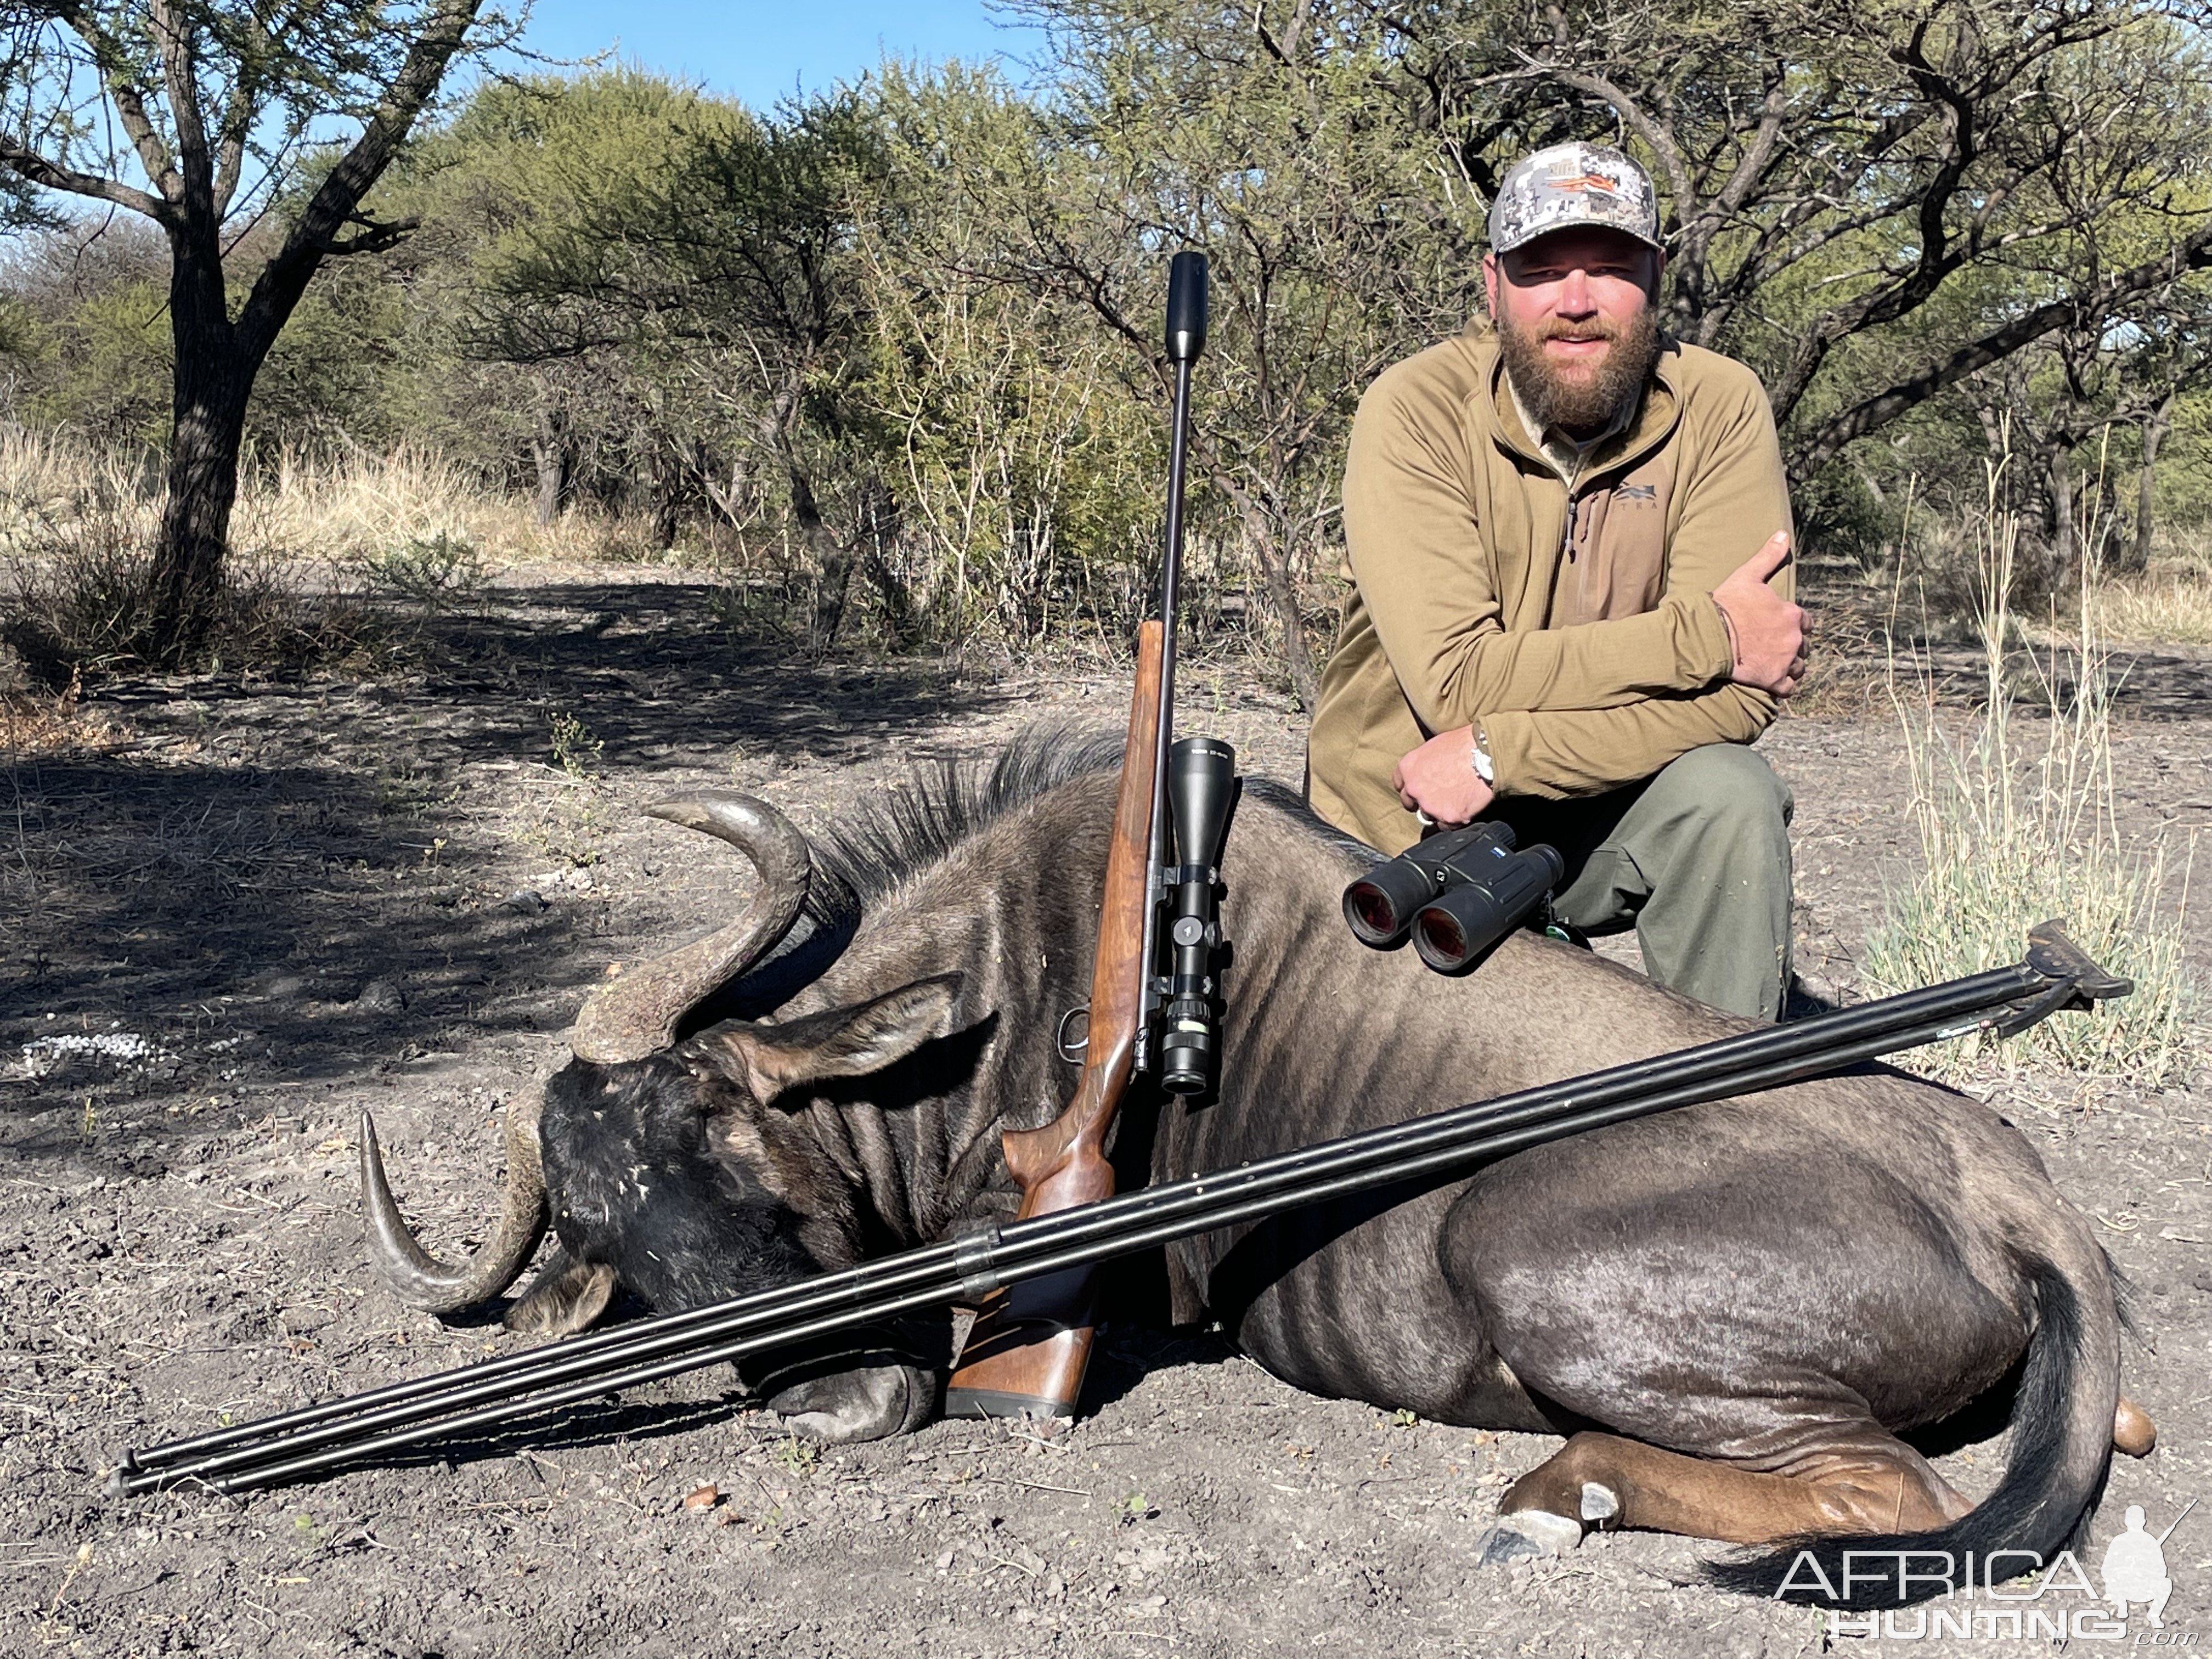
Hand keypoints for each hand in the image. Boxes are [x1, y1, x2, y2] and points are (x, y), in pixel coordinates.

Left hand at [1392, 726, 1494, 827]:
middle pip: (1410, 803)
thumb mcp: (1435, 745)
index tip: (1419, 789)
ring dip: (1439, 811)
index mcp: (1408, 768)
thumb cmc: (1465, 744)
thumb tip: (1428, 770)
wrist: (1487, 755)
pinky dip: (1455, 820)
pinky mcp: (1448, 817)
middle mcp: (1414, 788)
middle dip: (1421, 802)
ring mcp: (1429, 805)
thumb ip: (1425, 762)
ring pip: (1429, 815)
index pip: (1399, 785)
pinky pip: (1448, 826)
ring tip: (1457, 798)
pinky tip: (1465, 807)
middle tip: (1438, 797)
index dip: (1410, 788)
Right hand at [1713, 531, 1807, 695]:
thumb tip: (1783, 534)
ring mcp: (1785, 661)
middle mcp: (1794, 639)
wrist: (1707, 636)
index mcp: (1792, 614)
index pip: (1804, 622)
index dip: (1793, 625)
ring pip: (1798, 667)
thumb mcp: (1747, 576)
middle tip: (1771, 646)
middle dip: (1791, 646)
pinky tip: (1770, 681)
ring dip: (1788, 666)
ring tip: (1771, 663)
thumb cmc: (1726, 605)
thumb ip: (1768, 556)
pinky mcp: (1773, 680)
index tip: (1778, 627)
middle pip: (1803, 646)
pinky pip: (1788, 689)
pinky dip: (1782, 686)